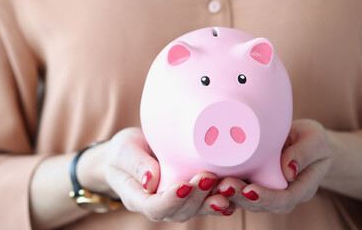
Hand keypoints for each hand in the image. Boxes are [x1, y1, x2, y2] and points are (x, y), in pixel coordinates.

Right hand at [104, 127, 234, 221]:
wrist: (132, 153)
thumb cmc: (124, 150)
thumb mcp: (124, 150)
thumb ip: (136, 164)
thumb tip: (150, 180)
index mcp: (137, 198)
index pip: (154, 207)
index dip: (171, 200)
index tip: (183, 184)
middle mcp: (159, 206)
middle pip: (179, 211)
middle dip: (196, 197)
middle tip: (208, 178)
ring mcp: (177, 203)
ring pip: (196, 209)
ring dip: (212, 200)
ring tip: (227, 186)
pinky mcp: (192, 196)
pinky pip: (206, 202)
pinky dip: (222, 198)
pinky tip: (237, 192)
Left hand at [216, 119, 332, 213]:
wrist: (304, 142)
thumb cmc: (312, 140)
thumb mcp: (315, 140)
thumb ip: (304, 153)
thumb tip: (288, 171)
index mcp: (300, 189)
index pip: (283, 199)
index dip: (266, 197)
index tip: (250, 189)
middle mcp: (280, 197)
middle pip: (259, 203)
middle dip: (240, 196)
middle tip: (224, 185)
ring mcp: (263, 192)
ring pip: (243, 200)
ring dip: (226, 193)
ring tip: (212, 182)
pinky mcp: (249, 184)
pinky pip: (234, 191)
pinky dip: (219, 187)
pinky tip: (206, 179)